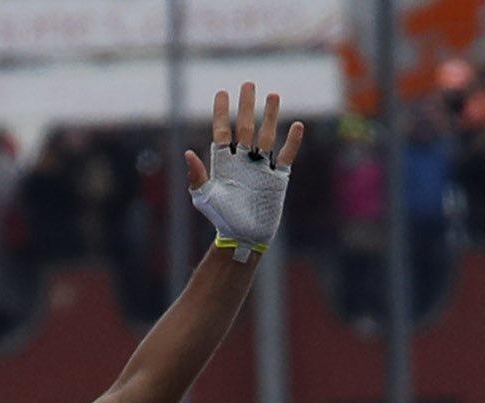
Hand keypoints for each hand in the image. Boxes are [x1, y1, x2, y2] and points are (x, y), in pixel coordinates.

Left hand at [186, 82, 303, 258]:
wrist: (242, 237)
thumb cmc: (220, 218)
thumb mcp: (205, 197)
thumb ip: (197, 176)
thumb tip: (187, 154)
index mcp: (224, 162)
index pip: (222, 131)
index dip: (221, 112)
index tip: (222, 93)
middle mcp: (242, 160)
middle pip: (245, 126)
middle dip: (247, 105)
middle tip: (248, 84)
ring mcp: (261, 167)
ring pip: (266, 135)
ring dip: (270, 115)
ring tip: (273, 94)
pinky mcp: (277, 177)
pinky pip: (286, 155)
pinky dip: (292, 141)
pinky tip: (296, 125)